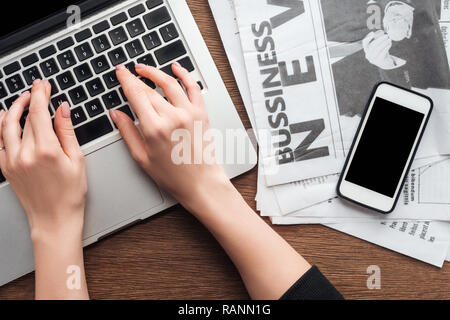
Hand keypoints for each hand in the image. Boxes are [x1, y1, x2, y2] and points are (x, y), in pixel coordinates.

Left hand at [0, 80, 86, 241]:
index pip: (39, 113)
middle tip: (39, 88)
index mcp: (46, 150)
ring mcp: (12, 161)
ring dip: (14, 109)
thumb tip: (63, 110)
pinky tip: (4, 118)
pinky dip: (0, 127)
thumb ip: (67, 132)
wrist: (54, 219)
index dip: (40, 94)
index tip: (43, 85)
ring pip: (7, 126)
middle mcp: (25, 154)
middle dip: (32, 100)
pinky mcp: (6, 168)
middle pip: (26, 118)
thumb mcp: (77, 160)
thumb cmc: (69, 194)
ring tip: (22, 99)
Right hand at [111, 63, 230, 211]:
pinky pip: (193, 87)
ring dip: (155, 72)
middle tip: (128, 72)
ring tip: (144, 68)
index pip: (136, 94)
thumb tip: (116, 114)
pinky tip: (176, 67)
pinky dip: (184, 74)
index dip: (125, 80)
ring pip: (170, 83)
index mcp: (155, 128)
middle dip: (136, 77)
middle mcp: (172, 117)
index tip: (120, 72)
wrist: (201, 183)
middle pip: (150, 89)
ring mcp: (189, 113)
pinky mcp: (201, 113)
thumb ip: (127, 132)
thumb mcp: (142, 157)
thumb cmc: (173, 176)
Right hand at [363, 30, 404, 69]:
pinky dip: (386, 47)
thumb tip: (381, 32)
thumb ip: (378, 40)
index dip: (368, 38)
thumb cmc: (382, 52)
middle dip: (380, 39)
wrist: (385, 63)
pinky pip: (383, 52)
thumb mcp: (379, 46)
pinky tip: (389, 44)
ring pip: (378, 49)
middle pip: (373, 45)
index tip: (373, 33)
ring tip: (389, 39)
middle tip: (386, 35)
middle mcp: (368, 55)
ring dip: (384, 43)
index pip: (365, 43)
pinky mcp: (379, 61)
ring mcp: (373, 59)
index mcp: (367, 50)